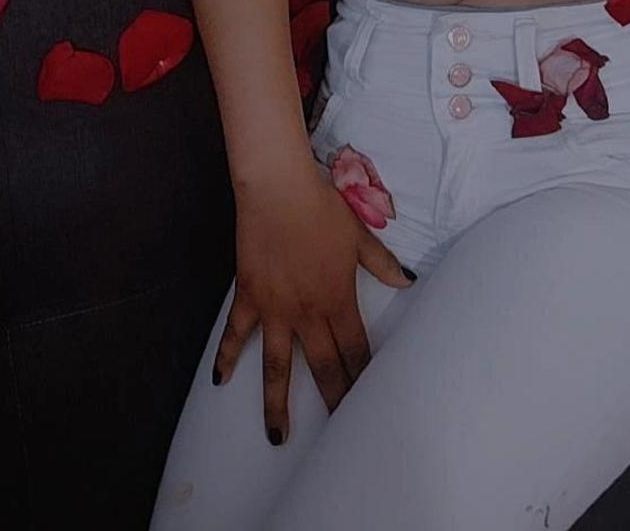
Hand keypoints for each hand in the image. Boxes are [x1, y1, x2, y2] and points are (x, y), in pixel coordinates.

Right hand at [211, 168, 414, 444]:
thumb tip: (408, 281)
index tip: (370, 401)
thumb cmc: (323, 210)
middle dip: (334, 399)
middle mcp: (307, 314)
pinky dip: (228, 357)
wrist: (279, 191)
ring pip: (278, 367)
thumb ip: (382, 263)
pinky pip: (237, 334)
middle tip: (340, 433)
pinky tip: (220, 381)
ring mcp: (275, 310)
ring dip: (277, 404)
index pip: (355, 349)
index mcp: (338, 300)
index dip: (363, 377)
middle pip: (324, 366)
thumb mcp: (359, 235)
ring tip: (278, 437)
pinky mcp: (249, 298)